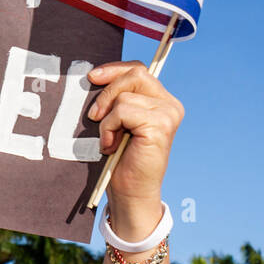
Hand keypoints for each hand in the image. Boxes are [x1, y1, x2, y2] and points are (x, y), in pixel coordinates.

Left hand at [86, 61, 183, 238]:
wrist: (130, 193)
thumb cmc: (121, 161)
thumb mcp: (118, 123)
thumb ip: (118, 100)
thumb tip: (95, 75)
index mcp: (162, 102)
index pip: (139, 70)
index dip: (114, 70)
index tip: (92, 77)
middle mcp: (170, 105)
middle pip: (135, 74)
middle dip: (107, 92)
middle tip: (94, 116)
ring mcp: (167, 114)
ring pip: (124, 96)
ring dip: (107, 119)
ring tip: (109, 141)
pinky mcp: (160, 125)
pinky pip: (122, 111)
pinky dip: (109, 128)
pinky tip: (112, 146)